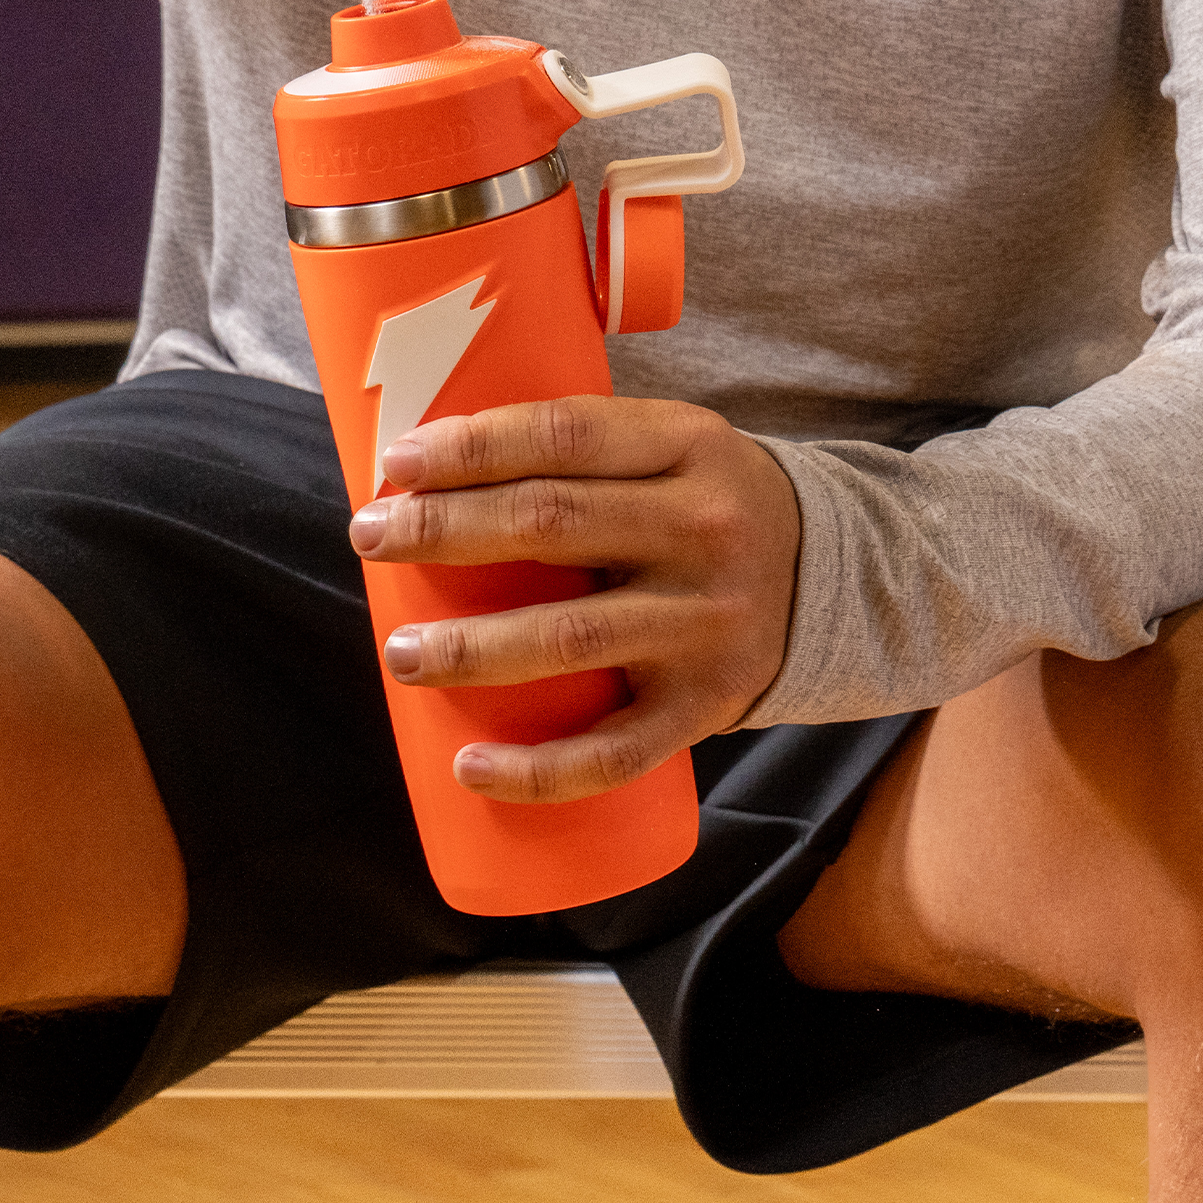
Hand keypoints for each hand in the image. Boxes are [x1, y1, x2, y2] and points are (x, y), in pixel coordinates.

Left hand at [347, 395, 800, 803]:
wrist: (833, 576)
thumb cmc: (706, 501)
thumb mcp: (672, 444)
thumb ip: (581, 447)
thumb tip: (429, 464)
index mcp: (687, 445)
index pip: (565, 434)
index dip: (472, 447)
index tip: (398, 463)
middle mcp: (703, 529)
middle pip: (552, 523)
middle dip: (444, 531)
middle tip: (370, 537)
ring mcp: (707, 623)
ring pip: (570, 639)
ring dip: (470, 649)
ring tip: (401, 653)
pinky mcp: (707, 705)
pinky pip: (614, 750)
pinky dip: (537, 768)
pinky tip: (470, 764)